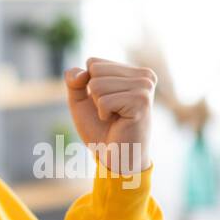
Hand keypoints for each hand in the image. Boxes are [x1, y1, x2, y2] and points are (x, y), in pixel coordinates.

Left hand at [64, 57, 155, 174]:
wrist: (116, 158)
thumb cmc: (101, 130)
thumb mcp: (81, 101)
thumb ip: (75, 81)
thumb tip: (82, 73)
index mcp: (134, 71)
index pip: (94, 62)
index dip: (89, 86)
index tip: (105, 103)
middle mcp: (144, 75)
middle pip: (95, 71)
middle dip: (94, 95)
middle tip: (110, 112)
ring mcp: (145, 87)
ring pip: (97, 84)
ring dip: (99, 106)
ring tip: (115, 117)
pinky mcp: (141, 101)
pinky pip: (103, 100)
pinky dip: (103, 114)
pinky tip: (119, 122)